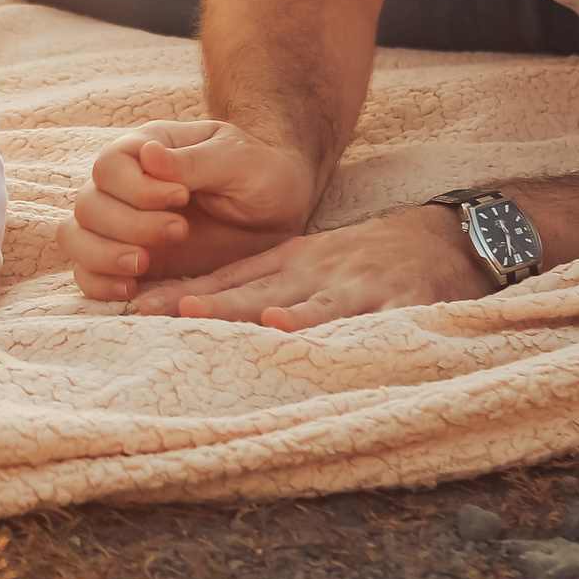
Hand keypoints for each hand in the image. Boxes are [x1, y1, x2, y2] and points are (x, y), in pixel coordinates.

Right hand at [59, 120, 316, 303]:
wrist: (280, 214)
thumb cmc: (261, 174)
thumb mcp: (238, 160)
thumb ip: (193, 161)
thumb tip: (147, 155)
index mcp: (146, 150)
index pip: (109, 165)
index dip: (137, 188)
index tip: (183, 198)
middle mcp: (123, 187)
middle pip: (88, 204)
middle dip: (129, 224)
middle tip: (180, 231)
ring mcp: (121, 226)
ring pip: (76, 237)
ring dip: (103, 255)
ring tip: (144, 264)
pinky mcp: (127, 262)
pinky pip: (86, 274)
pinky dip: (98, 284)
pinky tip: (132, 289)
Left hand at [144, 203, 498, 326]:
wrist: (436, 238)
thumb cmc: (354, 260)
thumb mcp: (298, 261)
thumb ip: (244, 284)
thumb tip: (170, 307)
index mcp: (289, 263)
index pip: (230, 279)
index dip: (188, 293)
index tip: (141, 307)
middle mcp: (317, 273)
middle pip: (264, 292)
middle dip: (222, 304)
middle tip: (179, 311)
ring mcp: (360, 287)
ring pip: (320, 305)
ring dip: (293, 316)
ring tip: (264, 325)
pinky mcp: (404, 303)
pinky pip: (384, 322)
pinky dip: (367, 331)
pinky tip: (351, 340)